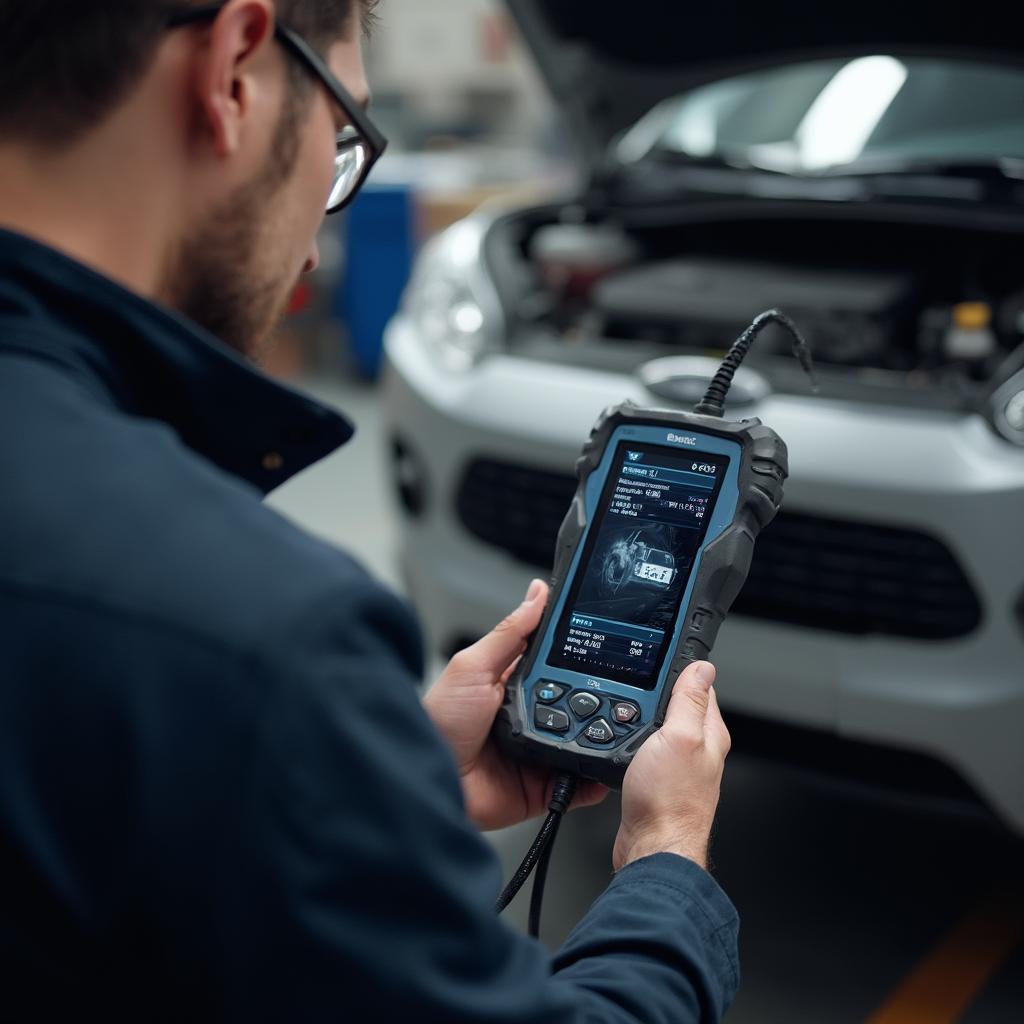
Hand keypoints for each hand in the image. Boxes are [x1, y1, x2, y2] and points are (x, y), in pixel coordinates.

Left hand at [423, 579, 607, 830]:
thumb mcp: (473, 666)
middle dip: (597, 696)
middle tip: (618, 688)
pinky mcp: (542, 785)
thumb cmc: (438, 721)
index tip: (606, 641)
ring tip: (619, 726)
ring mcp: (538, 751)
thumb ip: (509, 632)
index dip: (579, 653)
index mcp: (513, 683)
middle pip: (577, 701)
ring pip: (583, 740)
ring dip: (599, 735)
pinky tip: (606, 768)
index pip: (556, 662)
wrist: (428, 778)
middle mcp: (530, 716)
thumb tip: (537, 592)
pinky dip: (595, 778)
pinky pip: (577, 783)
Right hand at [613, 661, 729, 871]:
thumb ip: (690, 701)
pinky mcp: (658, 782)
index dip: (683, 670)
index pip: (701, 688)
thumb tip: (702, 668)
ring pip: (660, 729)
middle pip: (678, 707)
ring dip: (642, 718)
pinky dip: (633, 741)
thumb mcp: (679, 737)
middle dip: (658, 694)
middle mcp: (698, 750)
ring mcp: (678, 767)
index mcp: (710, 734)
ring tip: (626, 709)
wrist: (652, 847)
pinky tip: (622, 742)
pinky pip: (646, 751)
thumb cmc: (669, 800)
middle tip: (637, 683)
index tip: (663, 658)